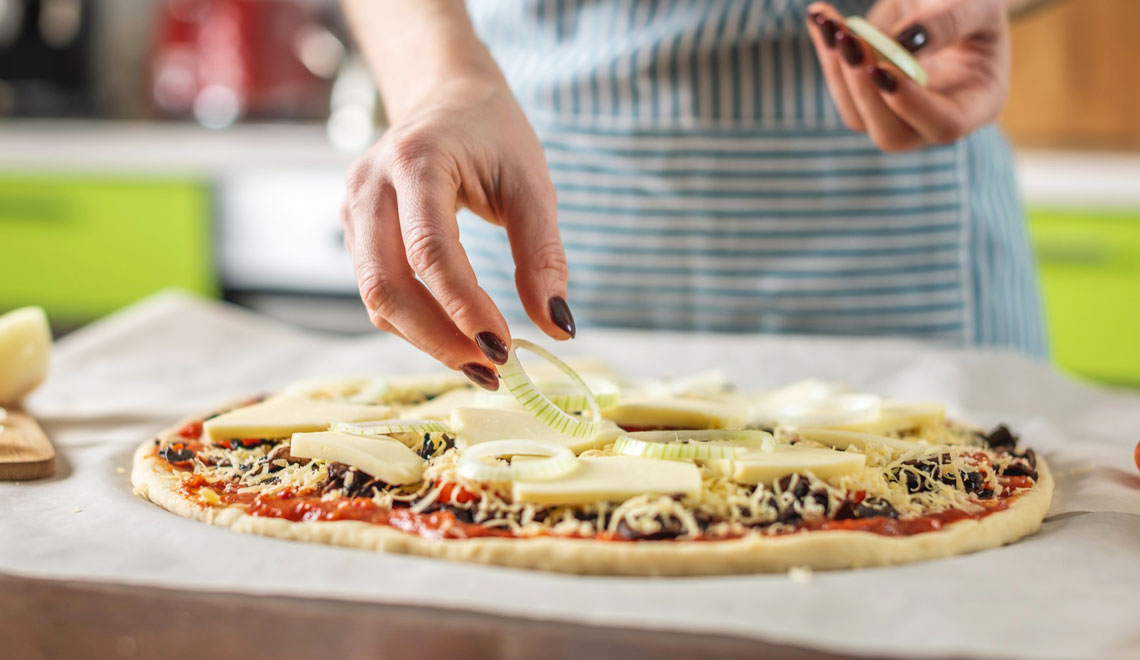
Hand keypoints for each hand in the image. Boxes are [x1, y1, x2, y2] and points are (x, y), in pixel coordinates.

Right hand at [342, 76, 572, 388]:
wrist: (447, 99)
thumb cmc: (494, 136)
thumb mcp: (533, 185)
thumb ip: (544, 256)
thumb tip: (557, 328)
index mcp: (416, 160)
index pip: (431, 250)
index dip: (463, 306)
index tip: (503, 348)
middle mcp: (370, 185)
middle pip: (387, 284)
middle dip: (438, 338)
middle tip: (492, 370)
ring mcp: (353, 209)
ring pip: (376, 297)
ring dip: (426, 340)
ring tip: (481, 363)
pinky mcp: (355, 231)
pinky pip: (378, 291)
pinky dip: (416, 324)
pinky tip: (457, 337)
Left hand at [806, 0, 1009, 151]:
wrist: (942, 0)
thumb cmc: (972, 3)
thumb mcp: (977, 3)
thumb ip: (949, 21)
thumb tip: (904, 41)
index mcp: (976, 103)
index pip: (944, 125)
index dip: (910, 104)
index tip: (880, 68)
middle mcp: (935, 119)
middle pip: (892, 133)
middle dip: (864, 90)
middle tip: (847, 39)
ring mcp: (898, 114)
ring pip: (858, 116)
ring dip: (839, 70)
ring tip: (828, 23)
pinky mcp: (870, 99)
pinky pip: (843, 90)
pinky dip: (829, 55)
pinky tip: (821, 18)